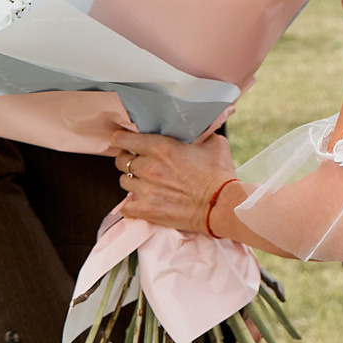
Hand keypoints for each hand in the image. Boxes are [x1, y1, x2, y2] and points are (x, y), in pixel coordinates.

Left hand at [114, 131, 237, 232]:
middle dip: (129, 160)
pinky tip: (141, 202)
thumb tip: (197, 132)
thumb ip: (199, 135)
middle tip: (140, 164)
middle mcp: (148, 167)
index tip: (125, 141)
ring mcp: (145, 189)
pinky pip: (125, 207)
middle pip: (121, 160)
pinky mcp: (146, 210)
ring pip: (123, 181)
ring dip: (133, 181)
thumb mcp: (214, 144)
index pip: (122, 139)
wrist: (221, 205)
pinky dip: (131, 205)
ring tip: (145, 183)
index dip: (122, 139)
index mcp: (160, 147)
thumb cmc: (218, 176)